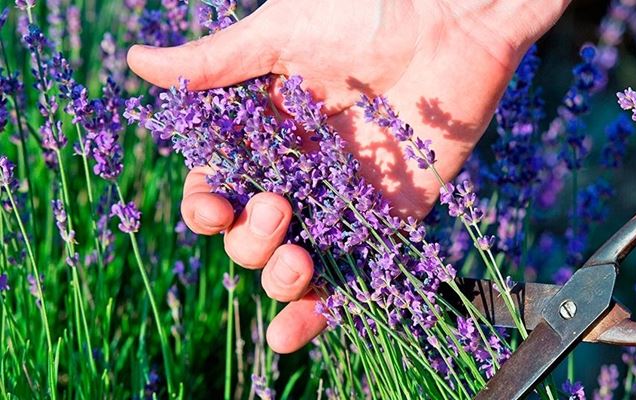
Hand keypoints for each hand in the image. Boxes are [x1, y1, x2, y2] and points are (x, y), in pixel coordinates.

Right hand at [127, 0, 568, 352]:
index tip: (214, 208)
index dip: (209, 207)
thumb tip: (136, 62)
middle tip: (275, 209)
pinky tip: (298, 329)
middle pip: (255, 233)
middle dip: (251, 240)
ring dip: (283, 279)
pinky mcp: (394, 213)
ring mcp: (347, 196)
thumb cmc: (363, 10)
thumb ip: (216, 64)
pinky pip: (358, 270)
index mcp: (268, 132)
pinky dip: (327, 307)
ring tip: (296, 259)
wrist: (451, 15)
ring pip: (298, 259)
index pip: (222, 186)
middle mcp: (303, 169)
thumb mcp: (280, 35)